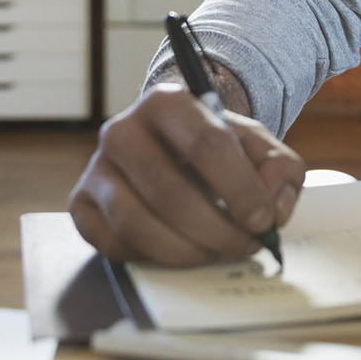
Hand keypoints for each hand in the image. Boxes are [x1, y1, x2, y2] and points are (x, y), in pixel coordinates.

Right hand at [69, 82, 306, 264]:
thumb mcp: (256, 147)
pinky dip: (151, 256)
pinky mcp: (81, 204)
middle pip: (168, 190)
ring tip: (214, 251)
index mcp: (167, 103)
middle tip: (244, 246)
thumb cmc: (215, 151)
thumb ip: (279, 169)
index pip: (205, 143)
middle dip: (215, 229)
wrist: (169, 150)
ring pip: (135, 221)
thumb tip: (272, 206)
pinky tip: (177, 249)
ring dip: (184, 249)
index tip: (262, 220)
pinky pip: (113, 243)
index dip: (239, 189)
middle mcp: (121, 130)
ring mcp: (96, 167)